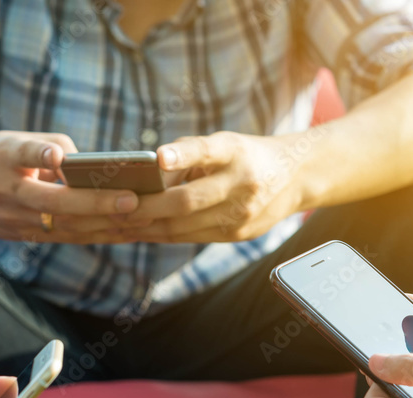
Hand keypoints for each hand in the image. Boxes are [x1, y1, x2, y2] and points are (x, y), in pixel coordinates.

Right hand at [0, 131, 139, 242]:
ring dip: (104, 227)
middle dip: (99, 206)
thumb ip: (54, 147)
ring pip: (65, 228)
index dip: (56, 167)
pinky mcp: (20, 236)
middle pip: (58, 207)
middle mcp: (6, 197)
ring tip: (140, 219)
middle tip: (135, 201)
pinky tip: (122, 231)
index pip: (31, 164)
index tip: (81, 166)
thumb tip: (92, 166)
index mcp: (4, 166)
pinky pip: (63, 237)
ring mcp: (13, 222)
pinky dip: (94, 234)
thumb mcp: (16, 138)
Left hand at [118, 131, 308, 242]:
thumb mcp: (224, 144)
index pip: (207, 151)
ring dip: (150, 226)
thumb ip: (188, 154)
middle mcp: (242, 183)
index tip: (159, 156)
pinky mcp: (238, 235)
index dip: (183, 154)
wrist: (295, 177)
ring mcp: (242, 214)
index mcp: (235, 152)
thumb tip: (145, 173)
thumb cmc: (246, 156)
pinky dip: (165, 234)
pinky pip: (192, 238)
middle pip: (187, 201)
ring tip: (121, 222)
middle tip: (117, 207)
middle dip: (148, 207)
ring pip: (185, 227)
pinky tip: (144, 231)